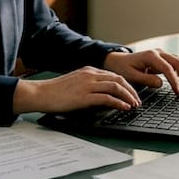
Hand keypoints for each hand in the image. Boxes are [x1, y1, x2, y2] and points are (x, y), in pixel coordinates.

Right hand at [12, 66, 141, 113]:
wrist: (40, 93)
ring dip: (128, 96)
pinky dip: (119, 102)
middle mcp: (90, 75)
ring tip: (134, 105)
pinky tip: (124, 108)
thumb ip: (89, 85)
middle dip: (131, 90)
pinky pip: (107, 98)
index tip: (132, 94)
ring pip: (116, 86)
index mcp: (88, 70)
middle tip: (137, 101)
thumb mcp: (75, 83)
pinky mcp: (84, 96)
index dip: (126, 85)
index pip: (114, 75)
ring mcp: (87, 85)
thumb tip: (102, 94)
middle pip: (119, 79)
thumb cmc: (55, 92)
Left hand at [102, 48, 178, 95]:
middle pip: (178, 62)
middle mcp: (159, 53)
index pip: (167, 68)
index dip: (174, 81)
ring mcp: (163, 55)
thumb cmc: (124, 68)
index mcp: (150, 56)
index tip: (178, 92)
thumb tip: (161, 84)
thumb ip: (146, 80)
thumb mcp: (131, 76)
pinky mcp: (164, 59)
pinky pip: (178, 64)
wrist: (119, 61)